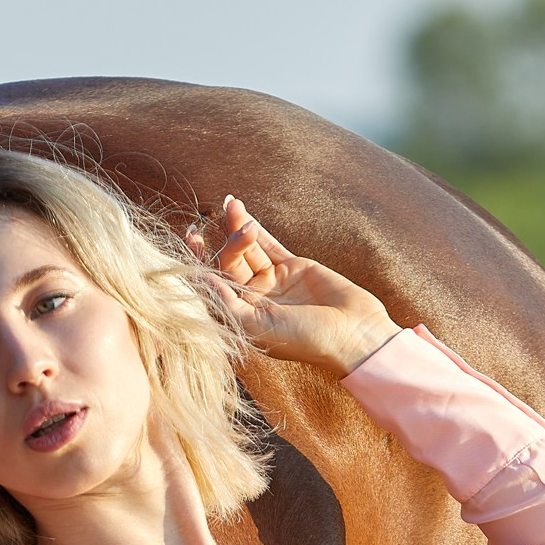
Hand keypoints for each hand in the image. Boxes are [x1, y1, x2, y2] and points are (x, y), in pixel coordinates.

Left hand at [184, 196, 399, 378]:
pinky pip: (268, 245)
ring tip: (231, 204)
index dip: (198, 262)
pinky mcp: (292, 267)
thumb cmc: (305, 340)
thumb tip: (198, 278)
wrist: (353, 334)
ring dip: (237, 228)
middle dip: (228, 243)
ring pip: (248, 251)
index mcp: (240, 318)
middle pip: (229, 265)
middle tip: (239, 230)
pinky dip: (255, 228)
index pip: (212, 286)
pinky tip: (241, 211)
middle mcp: (253, 300)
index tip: (191, 239)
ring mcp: (272, 283)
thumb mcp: (258, 327)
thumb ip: (226, 303)